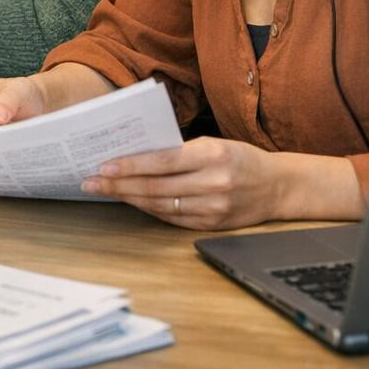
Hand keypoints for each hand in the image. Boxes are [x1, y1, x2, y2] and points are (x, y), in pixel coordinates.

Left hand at [79, 136, 287, 229]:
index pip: (162, 162)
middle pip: (155, 187)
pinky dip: (148, 209)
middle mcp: (213, 184)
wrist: (279, 186)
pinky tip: (130, 201)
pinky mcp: (212, 225)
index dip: (130, 166)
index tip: (103, 166)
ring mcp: (213, 209)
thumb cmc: (240, 157)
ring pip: (160, 205)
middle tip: (89, 181)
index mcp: (212, 156)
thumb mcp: (213, 143)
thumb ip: (179, 150)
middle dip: (118, 185)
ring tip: (103, 191)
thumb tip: (135, 154)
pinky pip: (172, 218)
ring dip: (128, 198)